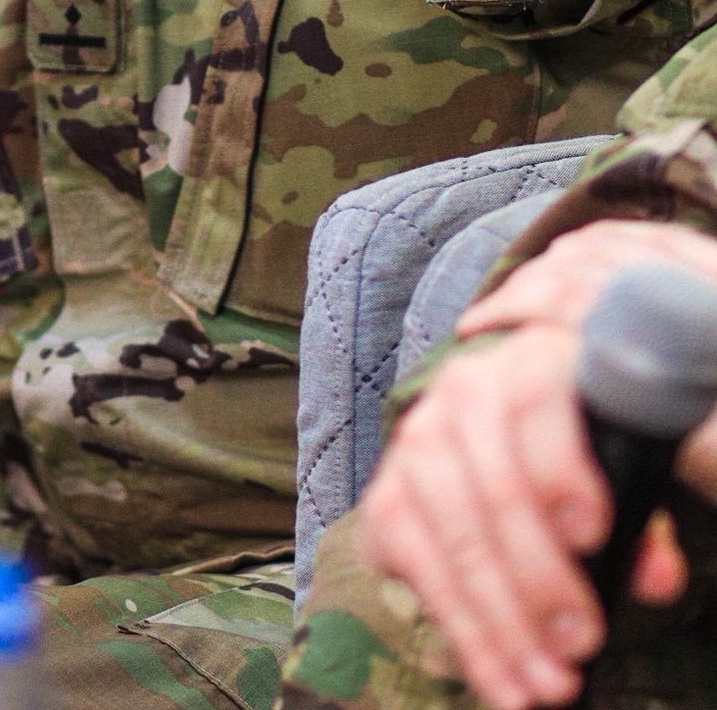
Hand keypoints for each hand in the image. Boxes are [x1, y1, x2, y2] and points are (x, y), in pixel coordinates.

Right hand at [358, 218, 716, 709]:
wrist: (502, 446)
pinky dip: (463, 634)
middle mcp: (464, 391)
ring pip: (456, 534)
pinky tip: (499, 678)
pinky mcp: (388, 495)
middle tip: (580, 644)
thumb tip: (652, 574)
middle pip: (495, 484)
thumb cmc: (575, 459)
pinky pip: (419, 570)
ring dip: (501, 621)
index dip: (560, 464)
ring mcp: (418, 440)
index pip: (536, 396)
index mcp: (532, 361)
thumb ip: (641, 516)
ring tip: (547, 685)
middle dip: (538, 577)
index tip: (591, 534)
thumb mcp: (620, 469)